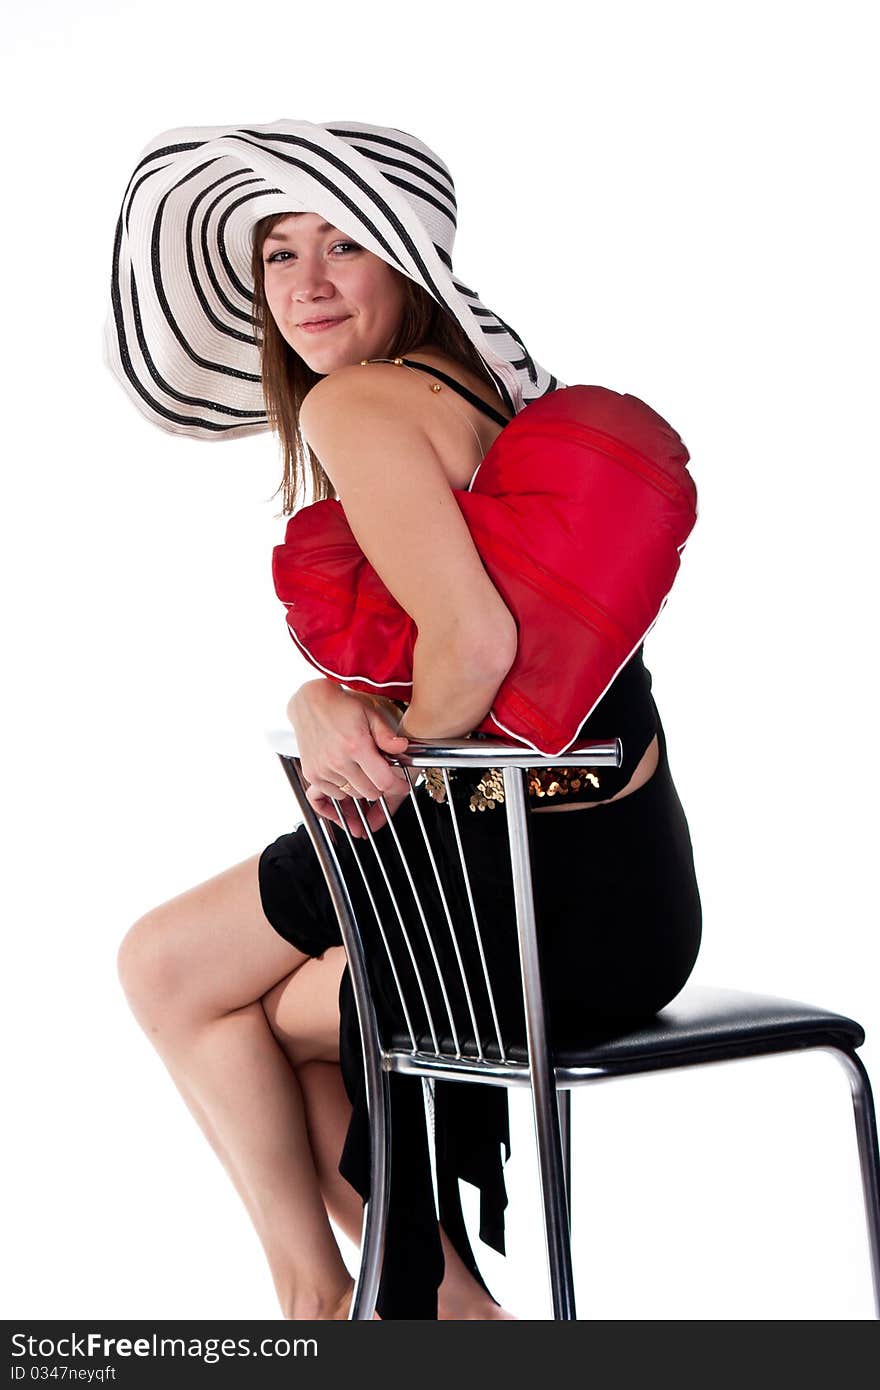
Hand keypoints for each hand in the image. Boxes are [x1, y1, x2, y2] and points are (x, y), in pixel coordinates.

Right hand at [287, 680, 412, 838]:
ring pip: (353, 795)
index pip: (383, 782)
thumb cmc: (341, 707)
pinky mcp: (312, 775)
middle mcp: (338, 761)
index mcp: (356, 746)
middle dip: (380, 786)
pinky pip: (335, 794)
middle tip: (380, 774)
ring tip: (361, 769)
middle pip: (370, 793)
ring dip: (361, 787)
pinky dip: (343, 788)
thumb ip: (387, 736)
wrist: (311, 702)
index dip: (397, 786)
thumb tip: (402, 748)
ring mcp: (323, 770)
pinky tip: (346, 772)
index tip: (401, 785)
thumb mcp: (371, 715)